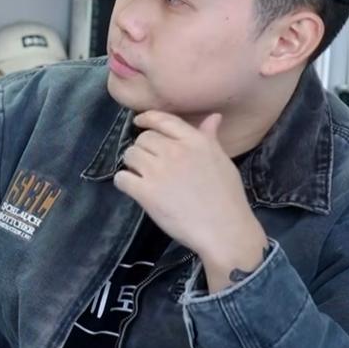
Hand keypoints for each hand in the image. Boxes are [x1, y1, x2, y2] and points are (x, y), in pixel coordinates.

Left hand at [113, 112, 266, 293]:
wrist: (224, 230)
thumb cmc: (227, 197)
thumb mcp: (222, 161)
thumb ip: (210, 138)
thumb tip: (213, 117)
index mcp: (195, 142)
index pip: (163, 120)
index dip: (147, 118)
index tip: (140, 122)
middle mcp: (175, 151)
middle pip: (143, 139)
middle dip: (144, 149)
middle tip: (152, 164)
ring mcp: (158, 171)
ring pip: (129, 155)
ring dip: (133, 165)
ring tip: (144, 177)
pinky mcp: (145, 192)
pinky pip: (121, 178)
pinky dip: (124, 183)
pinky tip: (135, 189)